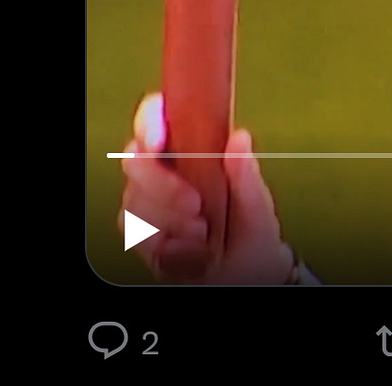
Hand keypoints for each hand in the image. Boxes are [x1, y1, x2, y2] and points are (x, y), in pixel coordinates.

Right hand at [118, 93, 294, 283]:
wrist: (248, 272)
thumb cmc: (250, 227)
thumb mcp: (256, 201)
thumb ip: (245, 173)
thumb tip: (240, 138)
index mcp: (189, 148)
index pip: (157, 118)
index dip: (150, 121)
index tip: (159, 139)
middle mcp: (162, 172)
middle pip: (135, 162)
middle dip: (163, 185)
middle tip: (196, 204)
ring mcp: (148, 204)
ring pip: (135, 202)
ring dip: (169, 221)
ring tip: (204, 233)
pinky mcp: (141, 237)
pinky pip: (138, 237)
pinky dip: (166, 246)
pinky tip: (192, 251)